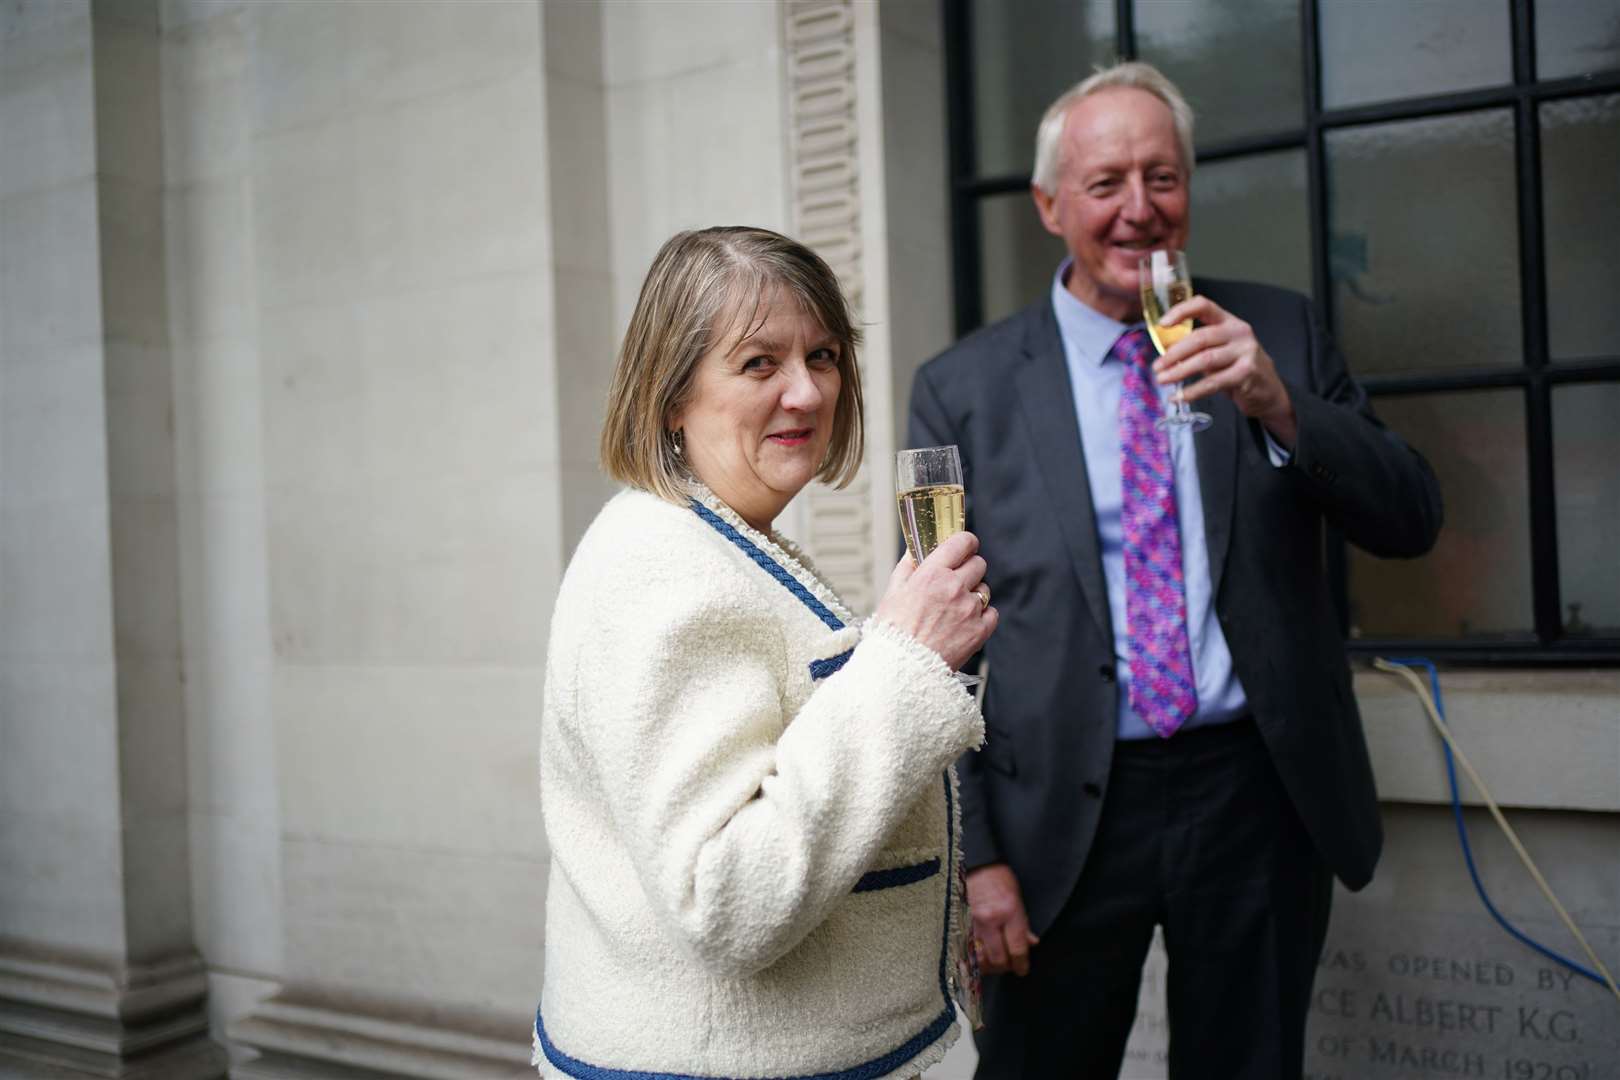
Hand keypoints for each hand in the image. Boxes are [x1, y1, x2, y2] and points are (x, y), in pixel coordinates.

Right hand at [872, 531, 996, 670]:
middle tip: (956, 581)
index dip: (966, 542)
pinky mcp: (980, 631)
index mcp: (932, 574)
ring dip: (973, 595)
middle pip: (979, 564)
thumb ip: (907, 566)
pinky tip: (963, 623)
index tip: (964, 547)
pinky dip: (982, 617)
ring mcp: (969, 610)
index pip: (962, 542)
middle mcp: (954, 588)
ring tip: (954, 610)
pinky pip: (992, 613)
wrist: (902, 669)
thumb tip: (915, 550)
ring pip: (984, 590)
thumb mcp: (892, 592)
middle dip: (969, 569)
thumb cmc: (893, 633)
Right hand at [966, 863, 1038, 975]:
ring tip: (993, 962)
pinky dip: (972, 957)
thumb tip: (1031, 943)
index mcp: (1009, 912)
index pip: (1017, 949)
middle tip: (1009, 965)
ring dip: (988, 965)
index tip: (1022, 969)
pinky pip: (965, 949)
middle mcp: (990, 920)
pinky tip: (978, 956)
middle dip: (1006, 967)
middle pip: (998, 959)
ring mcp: (971, 922)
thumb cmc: (998, 877)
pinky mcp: (957, 923)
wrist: (974, 863)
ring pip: (980, 958)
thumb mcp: (1017, 897)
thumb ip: (1023, 924)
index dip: (1021, 964)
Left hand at [1154, 293, 1297, 447]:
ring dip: (1179, 371)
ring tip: (1162, 380)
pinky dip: (1192, 391)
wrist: (1268, 391)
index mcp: (1228, 321)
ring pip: (1205, 360)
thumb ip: (1199, 348)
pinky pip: (1213, 383)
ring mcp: (1246, 352)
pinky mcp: (1247, 373)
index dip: (1181, 311)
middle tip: (1157, 366)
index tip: (1162, 324)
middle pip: (1200, 337)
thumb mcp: (1220, 350)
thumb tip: (1165, 353)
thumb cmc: (1237, 368)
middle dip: (1174, 353)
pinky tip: (1178, 396)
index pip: (1204, 305)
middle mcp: (1239, 332)